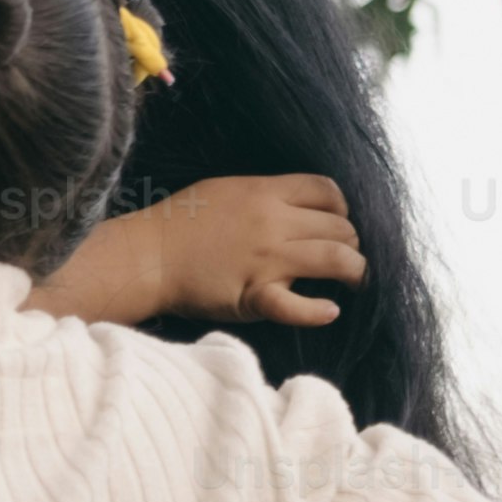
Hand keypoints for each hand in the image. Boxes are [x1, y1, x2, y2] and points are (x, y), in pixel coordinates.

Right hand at [49, 174, 363, 330]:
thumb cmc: (181, 223)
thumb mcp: (226, 190)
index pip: (328, 191)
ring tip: (355, 281)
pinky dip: (319, 311)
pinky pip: (297, 306)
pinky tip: (329, 311)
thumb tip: (296, 207)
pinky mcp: (254, 295)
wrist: (146, 256)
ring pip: (336, 260)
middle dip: (351, 243)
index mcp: (265, 193)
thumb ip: (264, 196)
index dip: (342, 208)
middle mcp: (273, 223)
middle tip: (345, 258)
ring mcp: (266, 259)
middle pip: (341, 227)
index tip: (337, 223)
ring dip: (355, 271)